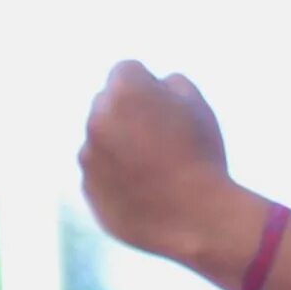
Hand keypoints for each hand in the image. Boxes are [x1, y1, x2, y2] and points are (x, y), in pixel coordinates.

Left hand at [78, 59, 239, 265]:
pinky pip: (99, 173)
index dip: (150, 87)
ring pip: (101, 139)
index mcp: (124, 91)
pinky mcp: (88, 188)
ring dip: (119, 145)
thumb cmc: (202, 157)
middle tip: (162, 139)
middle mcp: (97, 119)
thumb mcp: (197, 105)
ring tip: (155, 169)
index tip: (168, 111)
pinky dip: (115, 177)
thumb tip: (152, 84)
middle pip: (108, 103)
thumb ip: (169, 83)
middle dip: (128, 113)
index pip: (127, 71)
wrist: (197, 219)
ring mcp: (89, 156)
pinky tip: (145, 190)